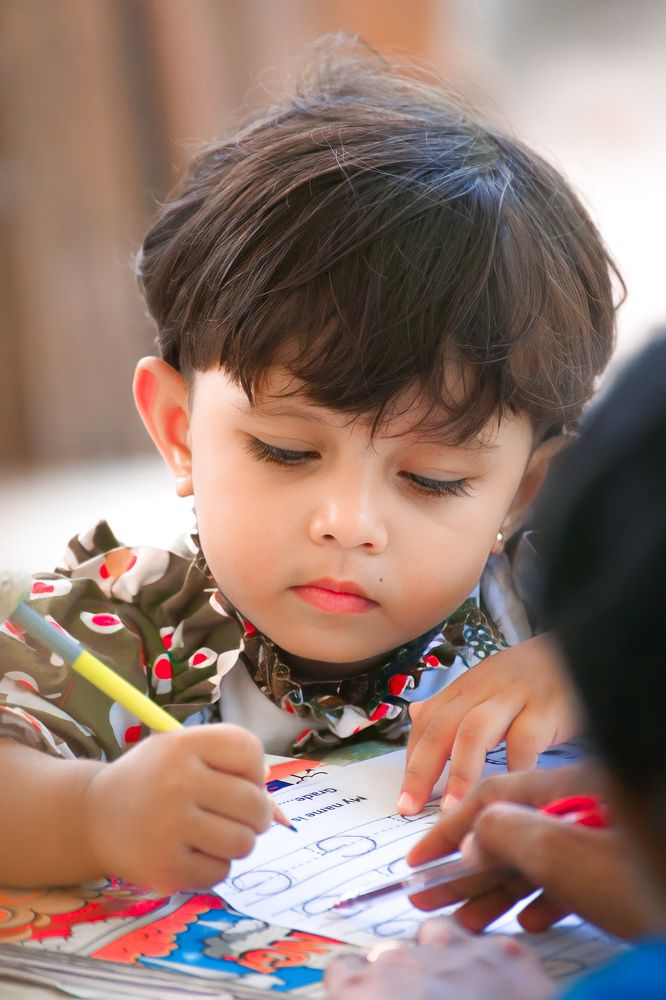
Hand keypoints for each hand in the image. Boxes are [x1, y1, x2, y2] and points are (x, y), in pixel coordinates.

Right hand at [83, 724, 272, 892]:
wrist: (94, 816)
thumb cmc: (153, 780)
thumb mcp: (184, 754)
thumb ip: (232, 769)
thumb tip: (281, 813)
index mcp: (183, 745)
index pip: (249, 751)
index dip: (253, 769)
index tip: (238, 779)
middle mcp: (177, 782)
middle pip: (254, 803)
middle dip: (257, 814)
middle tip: (240, 816)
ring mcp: (170, 827)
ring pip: (243, 842)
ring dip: (238, 842)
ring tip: (215, 834)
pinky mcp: (166, 868)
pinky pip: (220, 872)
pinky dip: (215, 866)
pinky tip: (192, 853)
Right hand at [324, 917, 553, 999]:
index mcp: (367, 993)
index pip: (342, 971)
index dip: (355, 987)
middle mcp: (404, 961)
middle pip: (389, 956)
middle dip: (400, 978)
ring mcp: (454, 949)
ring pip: (434, 934)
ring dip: (437, 956)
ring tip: (452, 988)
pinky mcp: (501, 952)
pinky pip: (483, 942)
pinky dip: (484, 959)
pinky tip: (493, 984)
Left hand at [398, 634, 580, 813]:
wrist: (584, 645)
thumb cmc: (533, 676)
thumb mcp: (488, 683)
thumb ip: (454, 704)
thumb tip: (416, 716)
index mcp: (466, 687)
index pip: (427, 722)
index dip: (412, 760)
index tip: (404, 799)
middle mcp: (484, 689)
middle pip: (442, 726)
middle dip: (421, 769)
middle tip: (410, 807)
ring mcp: (514, 697)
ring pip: (475, 730)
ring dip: (460, 771)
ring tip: (453, 809)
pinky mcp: (547, 708)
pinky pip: (525, 741)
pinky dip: (514, 768)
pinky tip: (509, 796)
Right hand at [406, 765, 657, 938]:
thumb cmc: (651, 871)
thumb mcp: (574, 859)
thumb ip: (515, 837)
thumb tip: (474, 837)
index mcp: (565, 789)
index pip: (491, 800)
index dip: (450, 830)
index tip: (418, 860)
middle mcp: (581, 804)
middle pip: (512, 831)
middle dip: (470, 870)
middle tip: (431, 900)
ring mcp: (604, 832)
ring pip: (541, 857)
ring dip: (503, 890)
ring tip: (468, 921)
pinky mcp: (623, 859)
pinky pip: (576, 876)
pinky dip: (548, 898)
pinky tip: (531, 921)